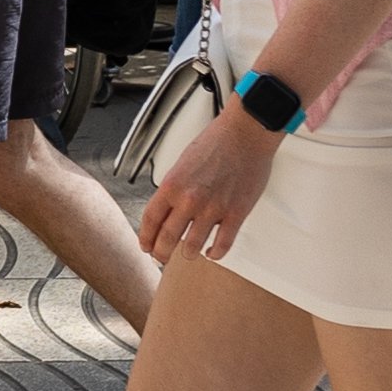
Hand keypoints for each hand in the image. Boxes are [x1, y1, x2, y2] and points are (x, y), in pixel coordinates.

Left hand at [139, 98, 284, 265]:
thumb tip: (169, 209)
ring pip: (192, 247)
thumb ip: (175, 188)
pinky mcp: (235, 213)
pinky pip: (222, 245)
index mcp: (172, 185)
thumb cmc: (216, 142)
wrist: (245, 133)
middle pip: (167, 239)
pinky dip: (215, 253)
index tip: (147, 246)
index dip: (146, 238)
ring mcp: (213, 209)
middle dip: (162, 253)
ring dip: (188, 254)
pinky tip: (212, 252)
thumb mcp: (182, 163)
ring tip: (190, 252)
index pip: (150, 221)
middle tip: (164, 257)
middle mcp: (189, 200)